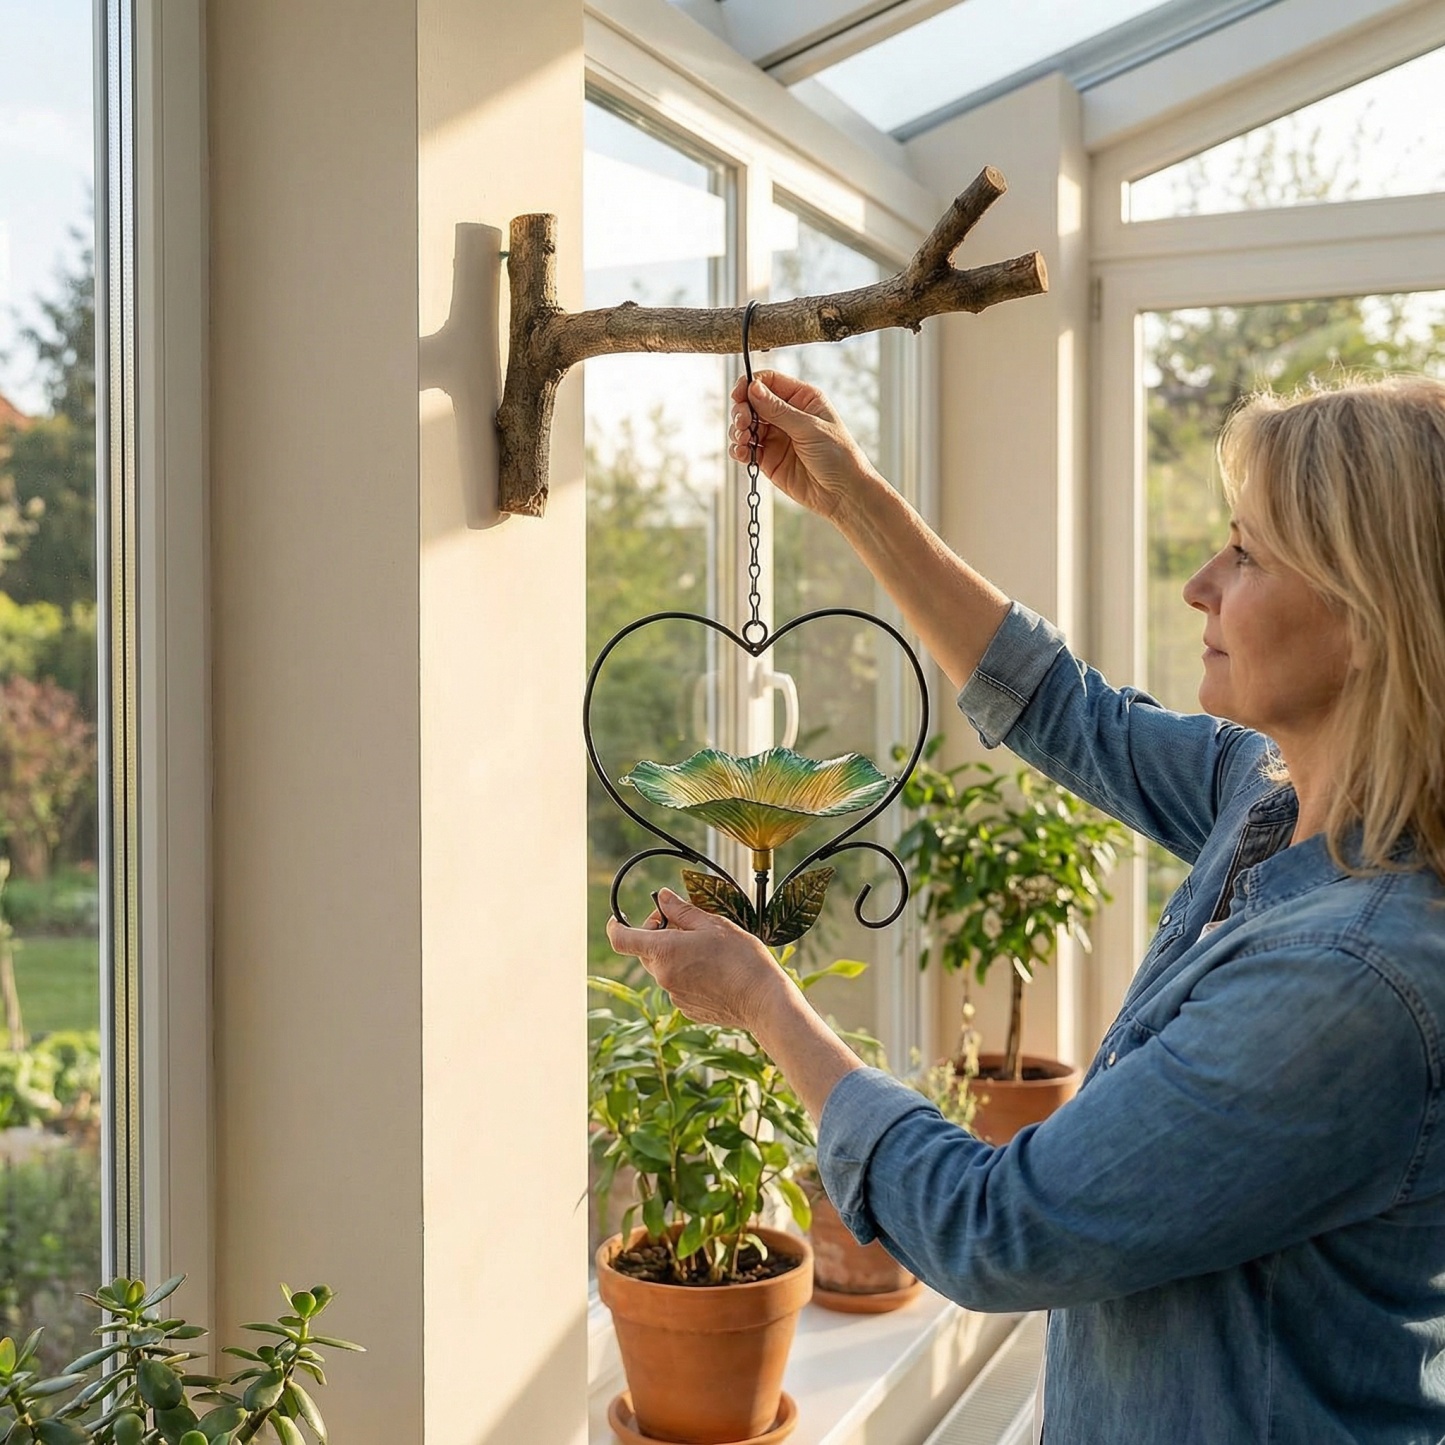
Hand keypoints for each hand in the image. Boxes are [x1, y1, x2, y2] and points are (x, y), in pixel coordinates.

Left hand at [606, 888, 790, 1032]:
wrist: (763, 1000)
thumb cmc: (742, 959)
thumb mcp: (712, 924)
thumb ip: (682, 911)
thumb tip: (664, 898)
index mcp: (664, 952)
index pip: (622, 939)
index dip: (616, 926)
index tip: (619, 919)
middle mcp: (663, 977)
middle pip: (646, 951)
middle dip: (659, 935)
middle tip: (685, 924)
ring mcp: (675, 996)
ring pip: (664, 968)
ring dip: (676, 955)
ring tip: (707, 949)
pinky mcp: (688, 1009)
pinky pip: (679, 986)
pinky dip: (688, 974)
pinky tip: (714, 970)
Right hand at [728, 371, 883, 522]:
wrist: (843, 494)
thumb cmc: (838, 456)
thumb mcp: (809, 427)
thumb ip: (778, 409)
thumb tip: (753, 388)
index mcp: (802, 398)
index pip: (769, 382)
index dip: (750, 385)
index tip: (739, 396)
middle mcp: (787, 415)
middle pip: (752, 402)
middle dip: (742, 410)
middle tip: (742, 423)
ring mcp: (776, 437)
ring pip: (745, 425)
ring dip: (738, 431)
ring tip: (744, 440)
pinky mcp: (769, 458)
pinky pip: (746, 449)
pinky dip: (739, 449)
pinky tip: (743, 454)